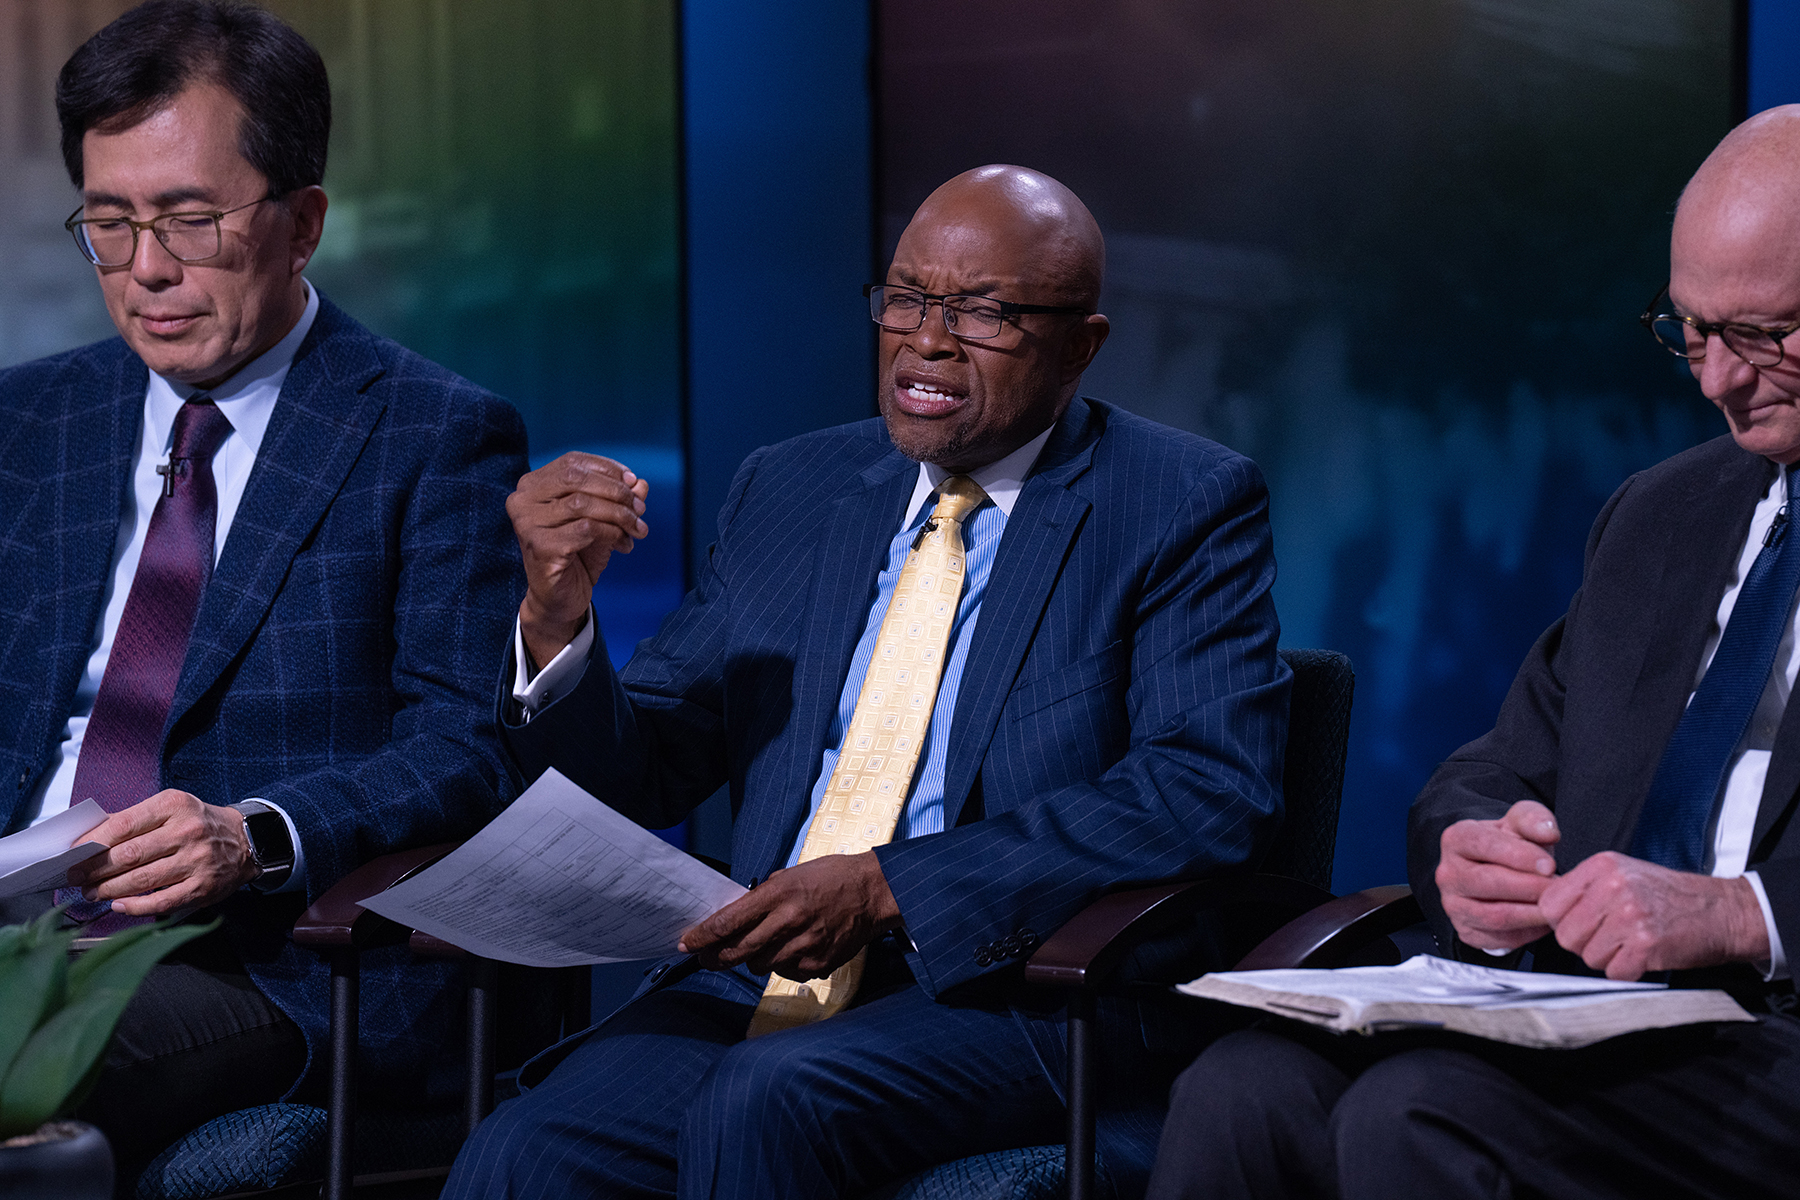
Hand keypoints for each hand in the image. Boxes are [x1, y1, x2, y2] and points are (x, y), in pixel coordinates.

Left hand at [66, 790, 256, 915]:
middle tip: (78, 878)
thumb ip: (132, 819)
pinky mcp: (203, 886)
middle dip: (95, 870)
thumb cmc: (199, 824)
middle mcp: (187, 832)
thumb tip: (89, 836)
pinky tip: (119, 905)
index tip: (75, 853)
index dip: (93, 842)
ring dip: (109, 889)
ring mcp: (197, 860)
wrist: (246, 841)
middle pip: (129, 855)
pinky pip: (162, 901)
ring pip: (142, 880)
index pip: (123, 825)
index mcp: (174, 806)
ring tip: (93, 892)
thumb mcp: (170, 808)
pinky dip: (135, 906)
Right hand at [508, 453, 649, 668]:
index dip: (608, 469)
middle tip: (640, 508)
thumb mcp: (601, 520)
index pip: (573, 462)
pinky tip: (623, 545)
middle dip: (616, 491)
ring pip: (583, 504)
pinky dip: (613, 534)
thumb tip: (640, 483)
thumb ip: (618, 498)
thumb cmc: (577, 554)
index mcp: (532, 485)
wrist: (560, 599)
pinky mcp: (540, 547)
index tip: (633, 483)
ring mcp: (528, 524)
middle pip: (577, 479)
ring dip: (619, 515)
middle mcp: (522, 500)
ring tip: (637, 529)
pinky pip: (587, 529)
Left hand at [677, 852, 902, 978]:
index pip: (728, 921)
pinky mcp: (818, 965)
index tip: (687, 943)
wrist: (874, 892)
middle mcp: (789, 921)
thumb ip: (763, 898)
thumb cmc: (831, 877)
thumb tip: (735, 918)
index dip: (702, 936)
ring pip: (759, 966)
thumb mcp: (791, 874)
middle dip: (716, 957)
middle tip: (708, 957)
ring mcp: (804, 946)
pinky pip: (785, 973)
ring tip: (767, 943)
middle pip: (737, 952)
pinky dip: (782, 964)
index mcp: (779, 894)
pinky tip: (794, 948)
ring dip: (754, 959)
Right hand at [1436, 800, 1560, 950]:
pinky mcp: (1466, 931)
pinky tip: (1544, 920)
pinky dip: (1527, 933)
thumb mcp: (1521, 822)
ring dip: (1532, 913)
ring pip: (1495, 915)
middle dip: (1531, 887)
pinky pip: (1500, 938)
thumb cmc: (1511, 846)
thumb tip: (1548, 832)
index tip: (1550, 865)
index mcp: (1457, 838)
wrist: (1496, 872)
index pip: (1485, 846)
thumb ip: (1535, 820)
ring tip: (1556, 906)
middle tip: (1560, 889)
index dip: (1521, 856)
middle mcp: (1447, 873)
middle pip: (1490, 883)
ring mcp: (1453, 905)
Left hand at [1537, 852, 1769, 979]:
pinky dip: (1627, 971)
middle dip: (1584, 943)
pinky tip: (1642, 955)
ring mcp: (1630, 915)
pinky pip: (1614, 972)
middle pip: (1565, 934)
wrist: (1721, 911)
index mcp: (1601, 866)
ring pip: (1588, 956)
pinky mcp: (1647, 944)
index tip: (1579, 922)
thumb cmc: (1669, 896)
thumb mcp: (1622, 874)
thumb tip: (1546, 911)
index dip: (1561, 921)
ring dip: (1607, 958)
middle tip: (1610, 937)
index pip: (1549, 903)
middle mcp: (1613, 887)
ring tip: (1630, 942)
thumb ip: (1584, 889)